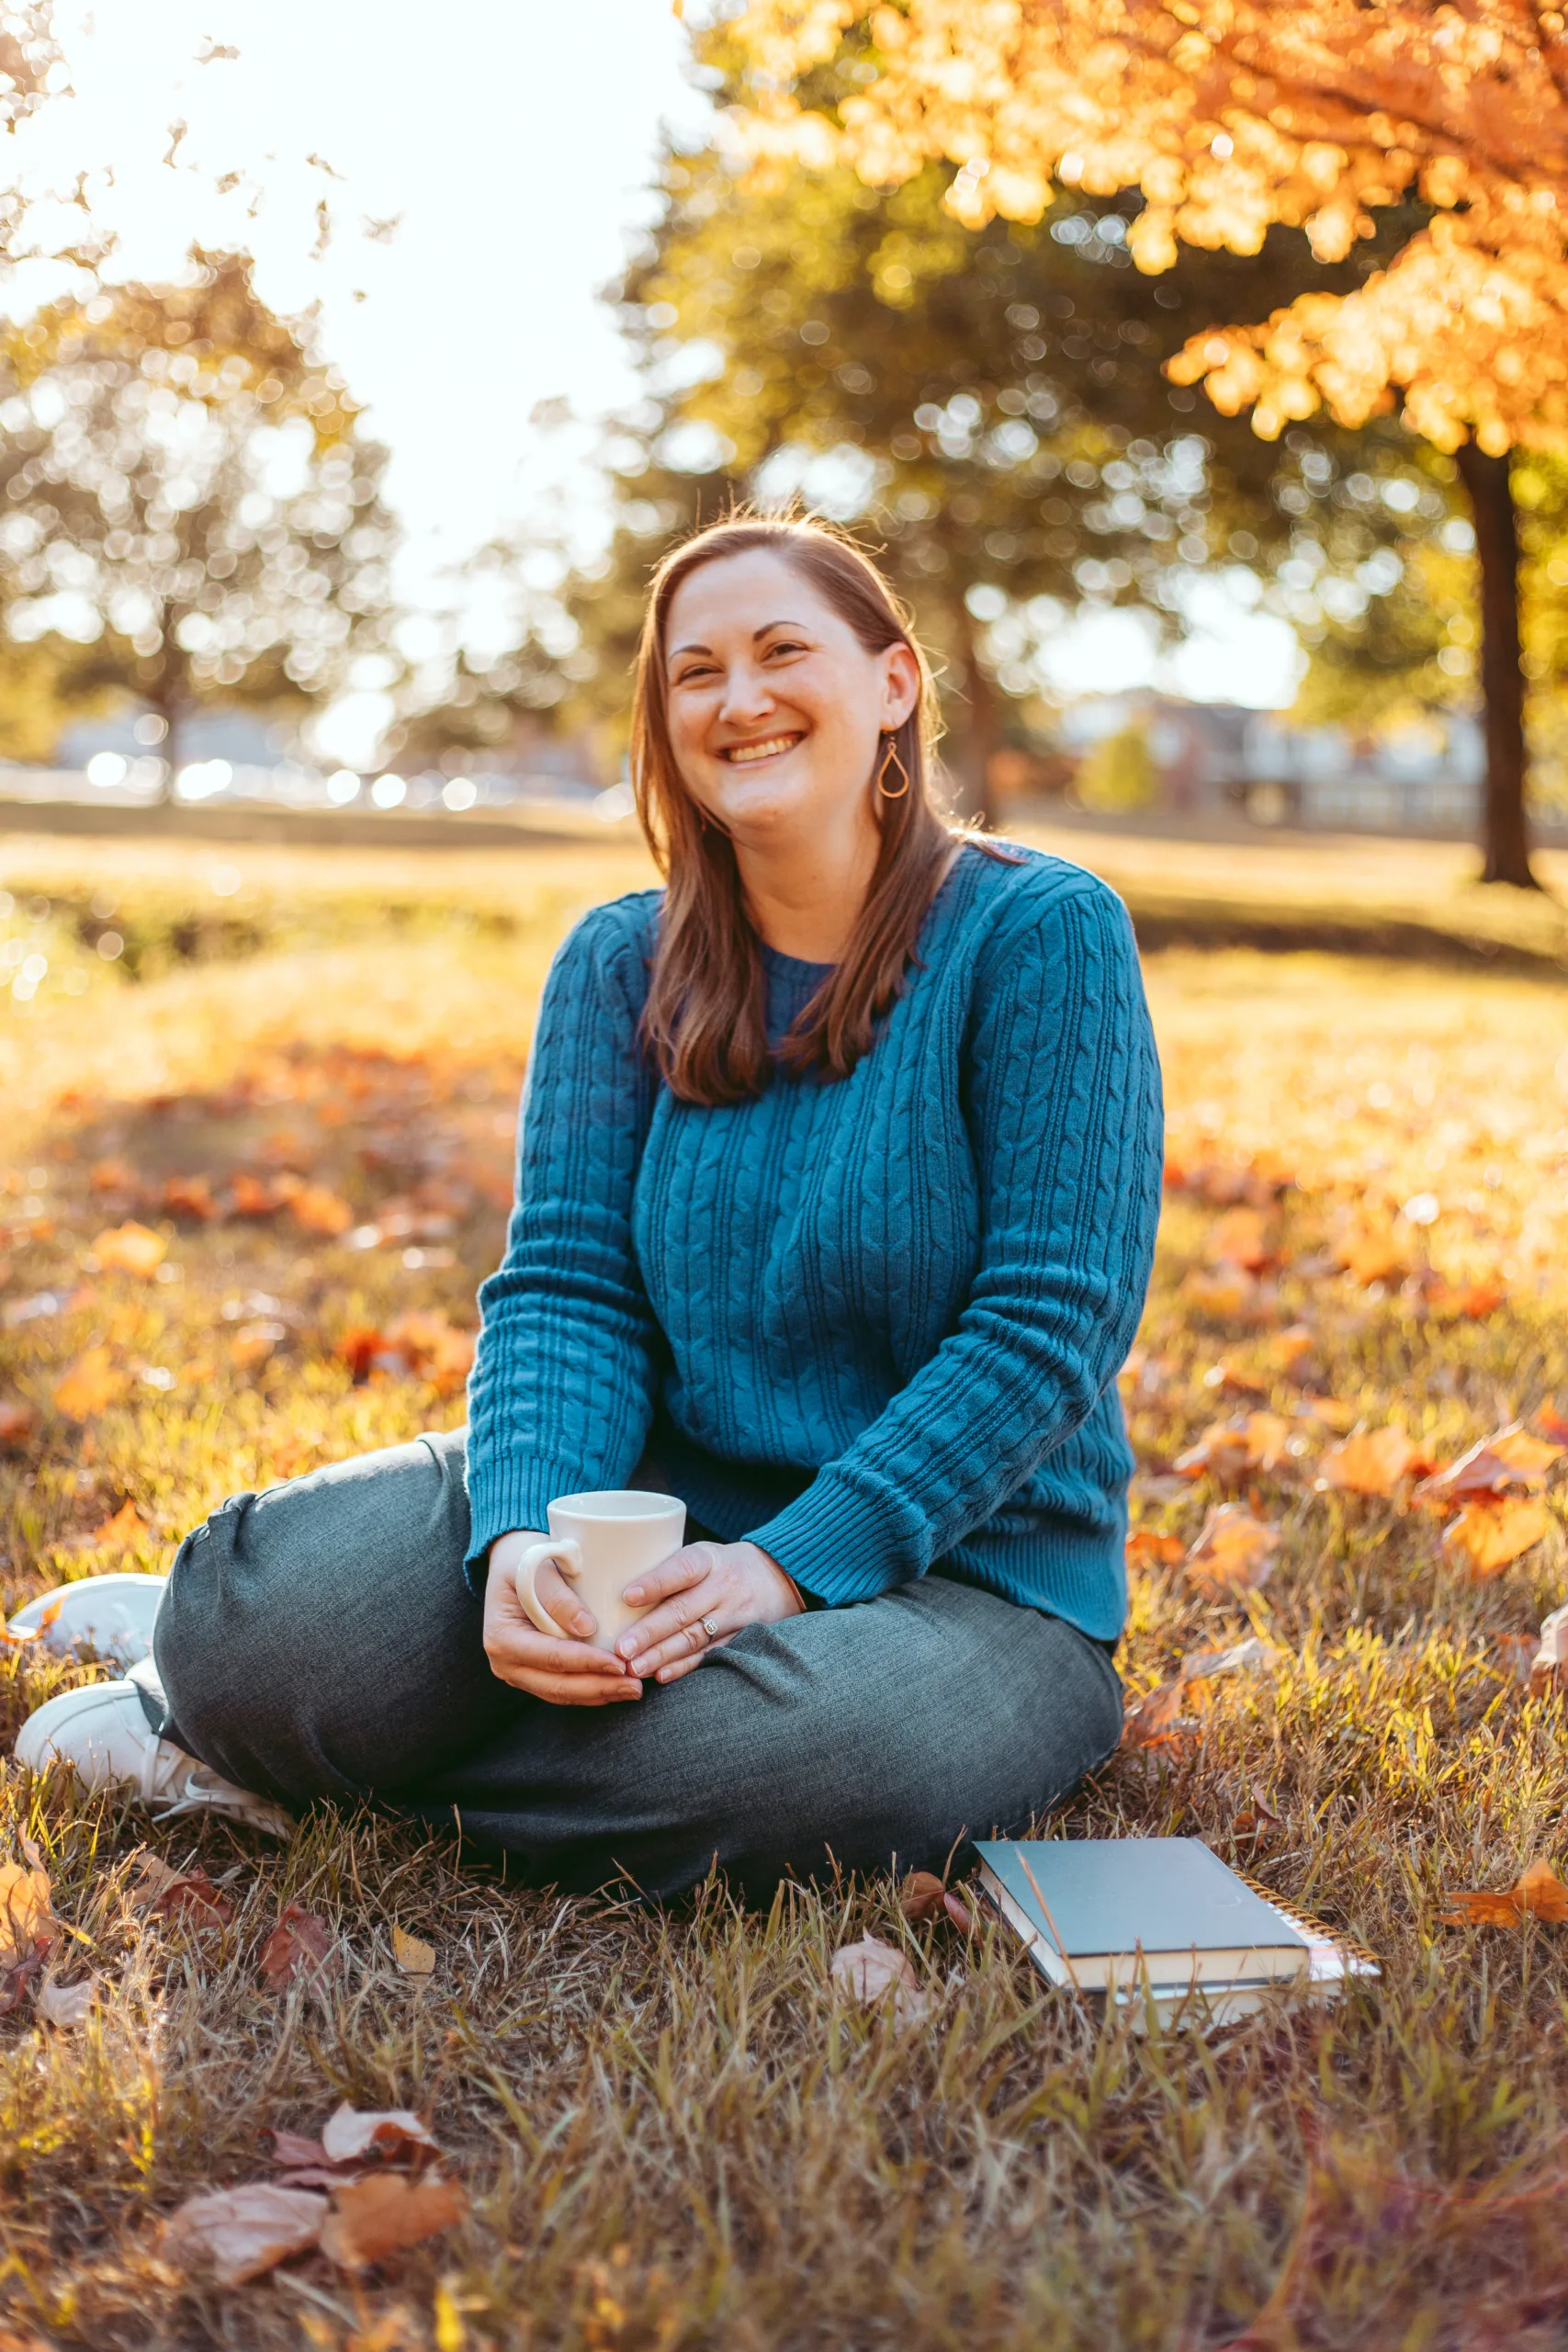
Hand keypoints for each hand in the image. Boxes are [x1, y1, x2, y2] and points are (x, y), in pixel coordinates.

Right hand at [483, 1529, 641, 1705]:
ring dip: (598, 1694)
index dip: (587, 1663)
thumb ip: (558, 1597)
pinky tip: (615, 1686)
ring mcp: (516, 1672)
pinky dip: (589, 1691)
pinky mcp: (531, 1674)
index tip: (620, 1663)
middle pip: (556, 1685)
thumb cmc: (525, 1559)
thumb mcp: (537, 1566)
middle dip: (599, 1688)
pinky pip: (561, 1689)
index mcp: (502, 1636)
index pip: (551, 1657)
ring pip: (560, 1693)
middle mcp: (504, 1662)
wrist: (511, 1562)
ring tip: (632, 1689)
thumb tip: (586, 1629)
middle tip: (635, 1686)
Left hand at [616, 1539, 802, 1685]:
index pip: (682, 1568)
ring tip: (634, 1667)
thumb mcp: (702, 1555)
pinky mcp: (741, 1638)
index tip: (627, 1596)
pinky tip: (662, 1675)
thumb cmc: (722, 1566)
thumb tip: (609, 1592)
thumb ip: (666, 1570)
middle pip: (683, 1611)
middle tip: (621, 1649)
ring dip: (662, 1655)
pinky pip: (710, 1655)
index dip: (655, 1582)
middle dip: (650, 1632)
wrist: (779, 1577)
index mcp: (708, 1559)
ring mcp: (734, 1615)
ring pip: (694, 1637)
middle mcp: (723, 1586)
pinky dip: (685, 1667)